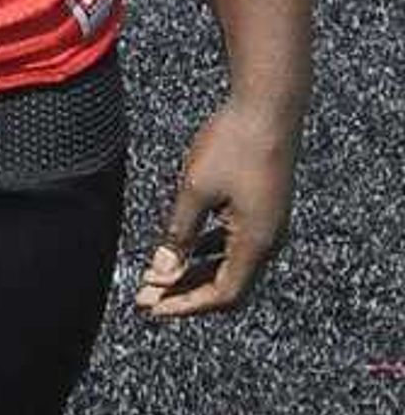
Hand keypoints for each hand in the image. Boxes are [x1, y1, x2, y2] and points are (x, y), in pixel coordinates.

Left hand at [136, 94, 298, 318]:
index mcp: (256, 241)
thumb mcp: (195, 190)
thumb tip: (161, 271)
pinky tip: (182, 249)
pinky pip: (233, 243)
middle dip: (184, 293)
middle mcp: (268, 238)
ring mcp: (267, 224)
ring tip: (157, 277)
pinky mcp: (262, 209)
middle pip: (227, 284)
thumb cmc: (235, 144)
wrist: (269, 106)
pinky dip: (206, 252)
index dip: (185, 306)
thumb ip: (177, 235)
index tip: (151, 308)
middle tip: (145, 297)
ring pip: (229, 264)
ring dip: (192, 273)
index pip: (223, 295)